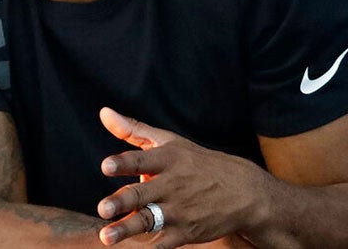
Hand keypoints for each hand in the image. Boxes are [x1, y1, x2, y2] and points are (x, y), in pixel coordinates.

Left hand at [96, 107, 266, 246]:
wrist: (245, 192)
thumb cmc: (197, 163)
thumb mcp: (169, 141)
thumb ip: (133, 130)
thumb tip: (103, 112)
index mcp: (167, 159)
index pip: (141, 160)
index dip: (124, 163)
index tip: (106, 166)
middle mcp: (172, 185)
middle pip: (142, 193)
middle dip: (121, 202)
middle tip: (103, 208)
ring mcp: (180, 210)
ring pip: (149, 220)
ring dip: (126, 229)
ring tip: (106, 237)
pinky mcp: (187, 232)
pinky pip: (166, 242)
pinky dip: (153, 247)